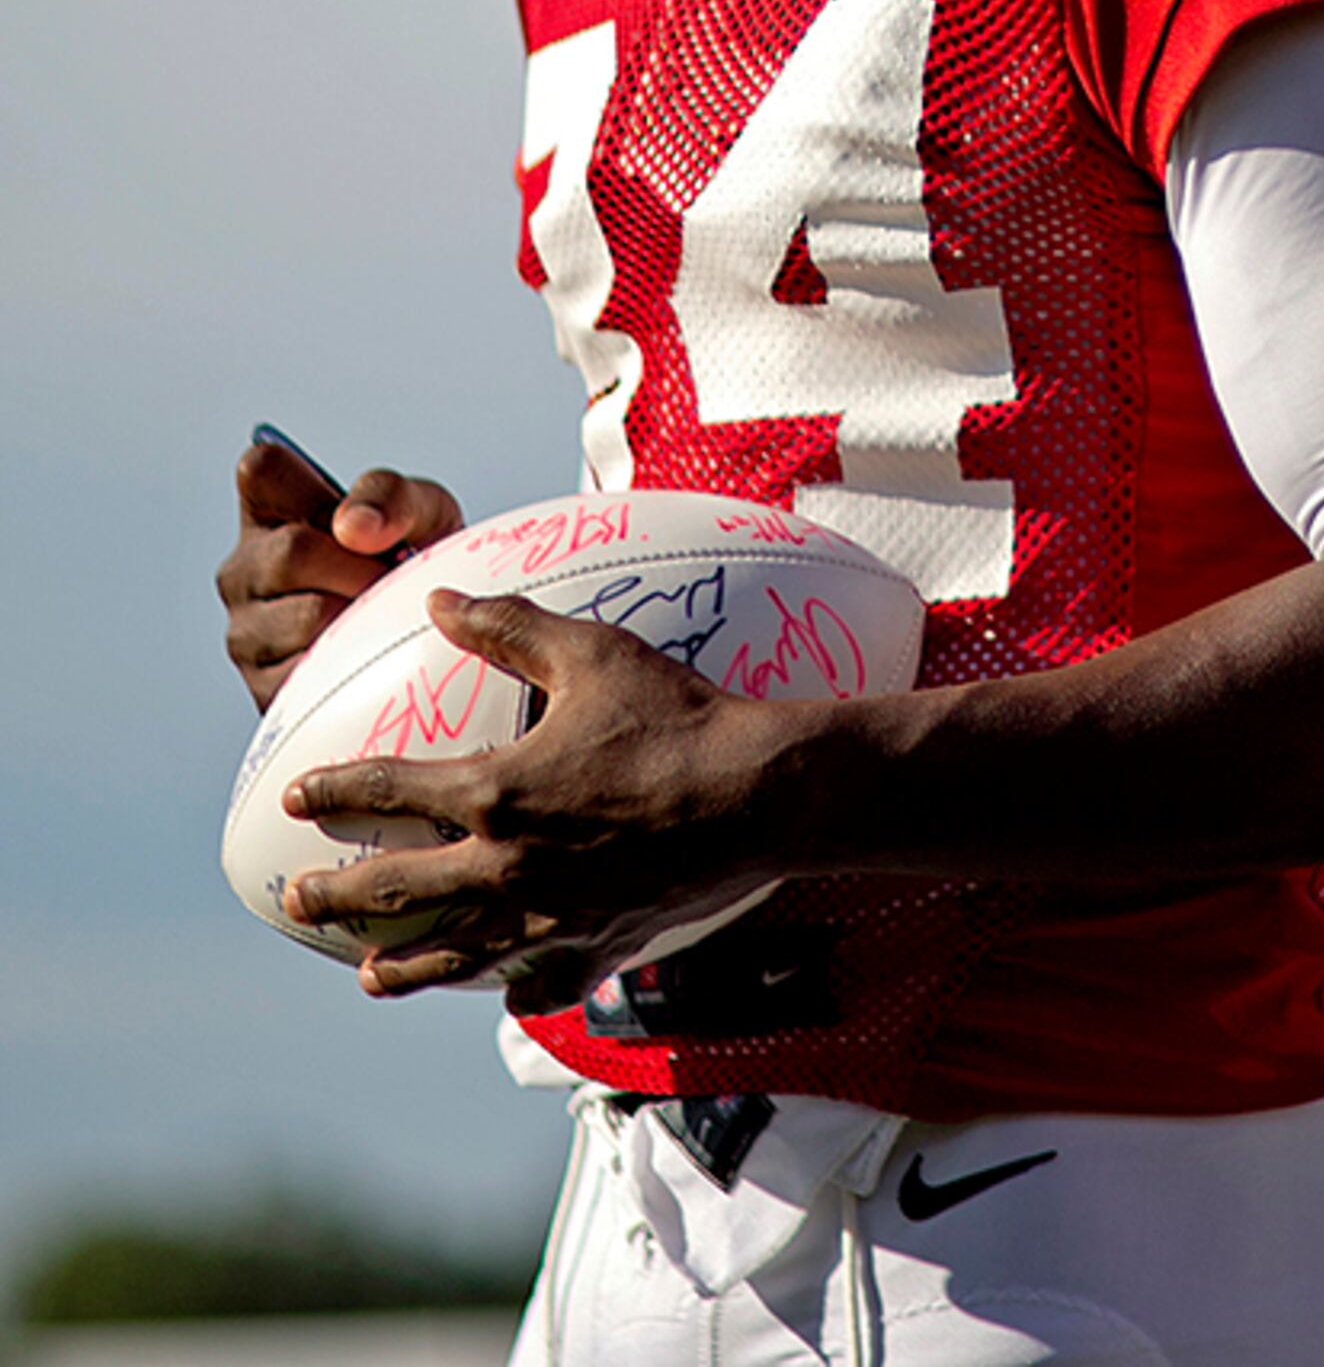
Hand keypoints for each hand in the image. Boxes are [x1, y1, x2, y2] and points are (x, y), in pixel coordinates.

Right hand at [218, 432, 463, 709]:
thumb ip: (392, 498)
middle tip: (390, 578)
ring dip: (363, 617)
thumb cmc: (415, 563)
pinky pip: (312, 671)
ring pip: (306, 616)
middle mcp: (244, 569)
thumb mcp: (423, 511)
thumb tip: (355, 527)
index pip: (260, 470)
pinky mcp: (263, 685)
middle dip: (359, 566)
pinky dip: (356, 661)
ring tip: (380, 613)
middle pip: (292, 552)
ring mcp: (246, 630)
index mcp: (271, 511)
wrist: (434, 636)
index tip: (354, 517)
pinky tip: (368, 651)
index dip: (311, 488)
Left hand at [277, 588, 808, 1011]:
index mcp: (495, 790)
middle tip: (300, 898)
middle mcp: (507, 864)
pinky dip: (516, 990)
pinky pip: (542, 984)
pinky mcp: (597, 944)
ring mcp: (549, 914)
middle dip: (338, 893)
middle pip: (396, 888)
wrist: (761, 792)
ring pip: (453, 954)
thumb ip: (510, 626)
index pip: (388, 790)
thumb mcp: (594, 654)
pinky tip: (505, 991)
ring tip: (369, 975)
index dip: (335, 789)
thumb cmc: (679, 715)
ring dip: (401, 966)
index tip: (297, 796)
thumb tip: (440, 598)